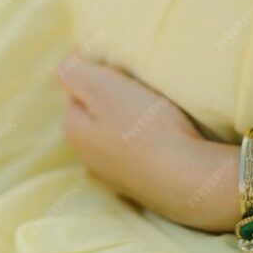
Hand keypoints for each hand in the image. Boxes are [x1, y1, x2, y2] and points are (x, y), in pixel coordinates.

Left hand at [55, 54, 239, 232]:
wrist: (187, 178)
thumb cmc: (145, 127)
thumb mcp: (103, 87)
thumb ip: (74, 72)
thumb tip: (66, 64)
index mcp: (74, 130)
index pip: (76, 89)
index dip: (99, 73)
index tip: (124, 70)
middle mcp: (87, 158)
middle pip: (95, 114)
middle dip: (113, 98)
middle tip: (142, 88)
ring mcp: (113, 177)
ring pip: (116, 135)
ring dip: (131, 121)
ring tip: (158, 112)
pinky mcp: (140, 187)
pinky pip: (137, 155)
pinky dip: (146, 143)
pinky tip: (166, 138)